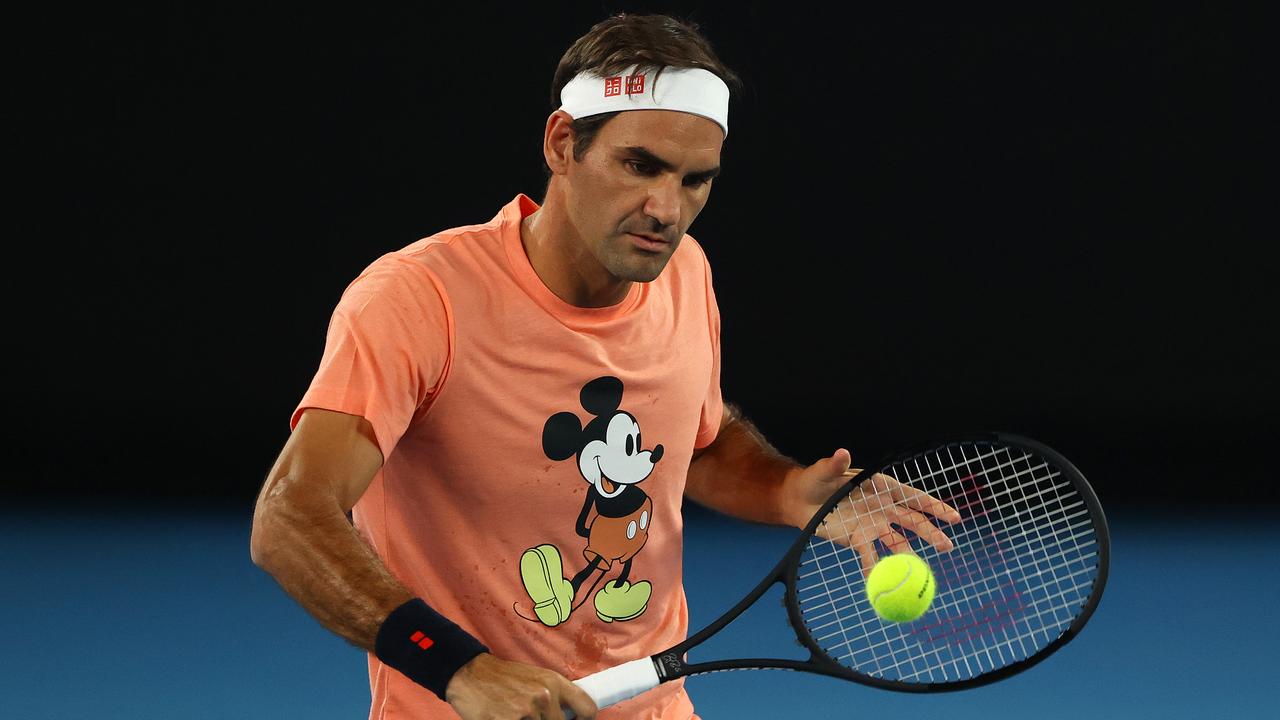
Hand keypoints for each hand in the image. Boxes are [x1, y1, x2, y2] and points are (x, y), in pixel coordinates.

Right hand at [446, 653, 596, 719]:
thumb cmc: (503, 678)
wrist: (470, 675)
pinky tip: (505, 718)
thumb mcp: (535, 678)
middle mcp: (545, 696)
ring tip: (514, 714)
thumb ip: (555, 695)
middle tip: (532, 716)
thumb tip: (570, 713)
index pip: (588, 709)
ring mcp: (527, 712)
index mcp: (554, 682)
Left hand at [782, 449, 962, 575]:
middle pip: (912, 521)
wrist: (799, 500)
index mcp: (882, 486)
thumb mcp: (823, 470)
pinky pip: (871, 555)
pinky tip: (881, 581)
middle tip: (947, 546)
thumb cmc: (816, 479)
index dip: (934, 506)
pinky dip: (876, 568)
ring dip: (910, 555)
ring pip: (898, 541)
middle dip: (931, 533)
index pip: (913, 496)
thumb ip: (834, 464)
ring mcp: (873, 524)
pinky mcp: (859, 539)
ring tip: (920, 572)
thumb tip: (843, 453)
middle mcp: (883, 506)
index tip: (953, 517)